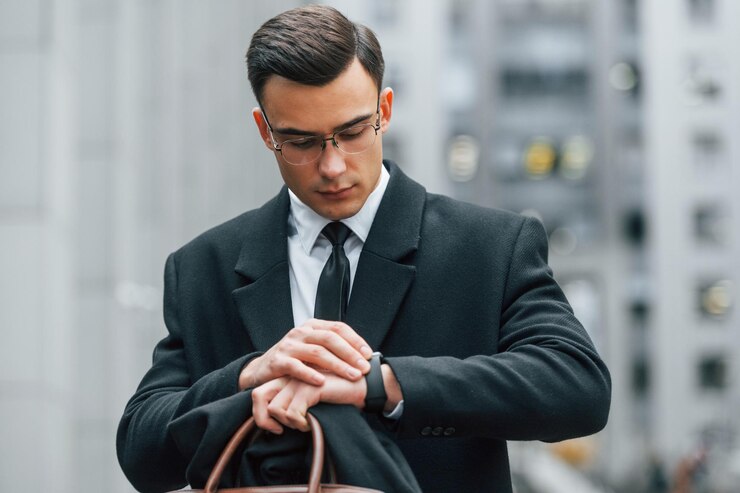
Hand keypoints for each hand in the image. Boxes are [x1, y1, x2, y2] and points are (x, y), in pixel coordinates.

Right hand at [238, 319, 372, 390]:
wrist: (261, 371)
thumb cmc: (293, 361)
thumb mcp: (312, 349)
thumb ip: (331, 349)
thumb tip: (362, 356)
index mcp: (312, 326)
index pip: (338, 328)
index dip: (355, 340)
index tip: (369, 354)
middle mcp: (301, 332)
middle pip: (330, 339)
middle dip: (350, 354)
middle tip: (364, 368)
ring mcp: (289, 345)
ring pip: (318, 352)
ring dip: (338, 365)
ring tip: (352, 376)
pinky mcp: (278, 361)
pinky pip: (296, 366)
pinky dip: (310, 374)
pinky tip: (322, 382)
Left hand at [252, 374, 365, 433]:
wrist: (361, 387)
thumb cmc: (336, 397)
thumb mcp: (309, 401)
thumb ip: (292, 403)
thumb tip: (274, 423)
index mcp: (287, 377)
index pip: (258, 394)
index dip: (260, 415)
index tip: (276, 430)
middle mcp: (289, 376)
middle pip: (258, 397)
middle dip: (265, 420)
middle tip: (280, 431)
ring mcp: (299, 379)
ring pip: (276, 409)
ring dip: (290, 423)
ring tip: (305, 424)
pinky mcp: (310, 386)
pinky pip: (293, 412)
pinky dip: (302, 424)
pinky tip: (313, 424)